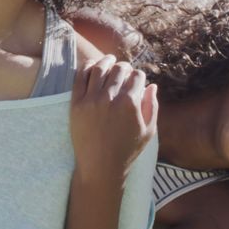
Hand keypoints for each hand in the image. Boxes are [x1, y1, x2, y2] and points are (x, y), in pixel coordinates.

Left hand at [70, 55, 158, 183]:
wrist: (100, 167)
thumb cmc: (127, 151)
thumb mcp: (148, 131)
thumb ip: (152, 106)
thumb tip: (152, 85)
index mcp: (130, 104)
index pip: (137, 76)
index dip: (139, 76)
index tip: (137, 79)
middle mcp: (110, 98)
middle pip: (119, 69)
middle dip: (125, 67)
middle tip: (124, 70)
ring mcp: (91, 100)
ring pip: (99, 69)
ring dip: (106, 61)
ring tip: (108, 61)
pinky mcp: (76, 104)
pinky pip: (80, 77)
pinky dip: (87, 67)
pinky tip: (92, 66)